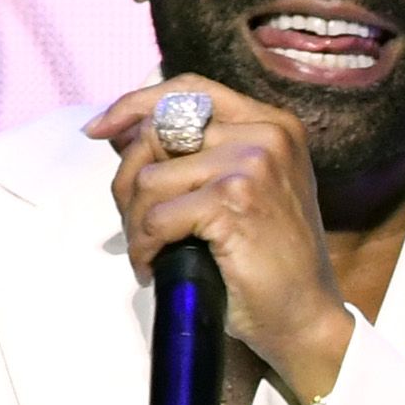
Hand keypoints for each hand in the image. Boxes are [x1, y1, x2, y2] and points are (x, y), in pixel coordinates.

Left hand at [90, 78, 358, 404]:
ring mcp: (253, 165)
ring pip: (149, 179)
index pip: (187, 89)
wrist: (305, 315)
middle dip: (128, 181)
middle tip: (136, 225)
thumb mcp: (241, 190)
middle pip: (157, 133)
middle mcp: (266, 135)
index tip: (99, 130)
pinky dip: (145, 247)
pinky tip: (156, 267)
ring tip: (150, 252)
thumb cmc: (269, 259)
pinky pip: (156, 217)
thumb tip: (121, 129)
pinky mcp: (233, 202)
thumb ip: (194, 154)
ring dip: (135, 223)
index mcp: (271, 124)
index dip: (135, 104)